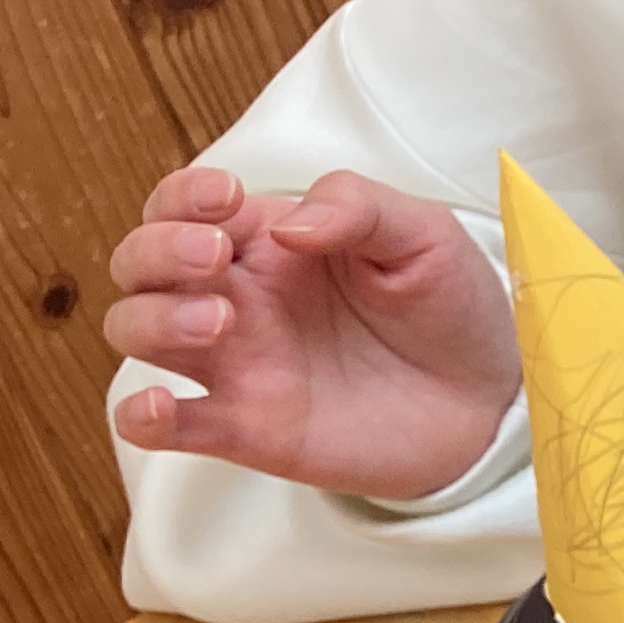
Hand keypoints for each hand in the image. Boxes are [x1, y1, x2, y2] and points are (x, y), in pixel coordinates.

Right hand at [101, 166, 516, 500]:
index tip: (225, 199)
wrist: (488, 399)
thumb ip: (358, 207)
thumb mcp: (422, 233)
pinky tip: (159, 407)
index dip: (181, 195)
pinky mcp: (245, 427)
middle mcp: (239, 296)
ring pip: (136, 330)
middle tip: (217, 258)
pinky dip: (140, 416)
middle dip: (156, 251)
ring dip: (152, 319)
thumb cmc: (449, 307)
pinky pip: (163, 426)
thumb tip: (290, 224)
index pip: (182, 205)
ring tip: (219, 324)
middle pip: (140, 262)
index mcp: (270, 240)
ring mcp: (235, 362)